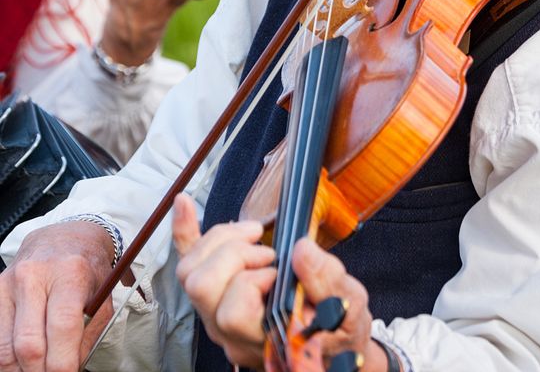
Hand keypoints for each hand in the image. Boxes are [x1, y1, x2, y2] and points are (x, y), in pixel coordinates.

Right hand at [0, 222, 113, 371]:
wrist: (63, 239)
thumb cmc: (86, 271)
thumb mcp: (102, 297)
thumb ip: (88, 336)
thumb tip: (70, 369)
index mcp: (70, 273)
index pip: (62, 326)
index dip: (63, 363)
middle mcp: (35, 275)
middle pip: (29, 344)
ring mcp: (10, 283)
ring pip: (6, 348)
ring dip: (21, 370)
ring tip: (38, 369)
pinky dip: (8, 358)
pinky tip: (23, 358)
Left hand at [173, 195, 384, 370]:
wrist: (331, 343)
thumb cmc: (339, 326)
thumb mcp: (349, 307)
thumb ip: (327, 280)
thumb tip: (301, 249)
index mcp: (262, 338)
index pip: (233, 312)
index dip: (254, 282)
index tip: (280, 271)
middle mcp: (230, 333)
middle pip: (202, 288)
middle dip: (235, 255)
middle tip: (267, 252)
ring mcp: (217, 316)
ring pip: (190, 273)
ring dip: (220, 242)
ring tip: (254, 236)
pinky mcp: (216, 295)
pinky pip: (188, 262)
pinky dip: (185, 231)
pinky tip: (184, 203)